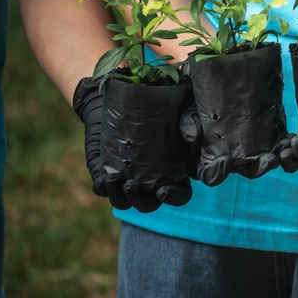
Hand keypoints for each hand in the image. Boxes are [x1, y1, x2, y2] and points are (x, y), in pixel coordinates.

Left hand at [73, 77, 192, 212]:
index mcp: (176, 172)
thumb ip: (194, 123)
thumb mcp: (186, 109)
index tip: (163, 191)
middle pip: (150, 204)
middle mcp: (153, 179)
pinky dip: (103, 188)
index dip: (173, 197)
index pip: (180, 195)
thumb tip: (193, 138)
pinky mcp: (108, 169)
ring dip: (120, 197)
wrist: (130, 93)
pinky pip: (103, 189)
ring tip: (115, 180)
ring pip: (125, 201)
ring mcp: (129, 176)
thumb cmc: (165, 104)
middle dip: (141, 200)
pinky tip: (104, 180)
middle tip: (132, 185)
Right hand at [179, 106, 281, 186]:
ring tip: (281, 151)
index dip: (217, 173)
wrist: (215, 87)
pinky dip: (283, 145)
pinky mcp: (264, 138)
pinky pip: (275, 147)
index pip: (211, 175)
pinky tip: (289, 140)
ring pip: (263, 161)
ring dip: (273, 159)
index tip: (226, 161)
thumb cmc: (197, 107)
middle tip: (269, 160)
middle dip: (259, 168)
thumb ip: (188, 127)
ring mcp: (249, 150)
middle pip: (246, 170)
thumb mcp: (188, 115)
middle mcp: (232, 158)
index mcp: (210, 160)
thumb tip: (193, 137)